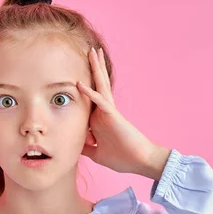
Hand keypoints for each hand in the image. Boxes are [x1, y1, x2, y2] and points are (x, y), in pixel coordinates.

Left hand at [76, 47, 168, 178]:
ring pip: (100, 86)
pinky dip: (90, 93)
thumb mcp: (97, 153)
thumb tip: (72, 146)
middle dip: (94, 69)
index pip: (88, 101)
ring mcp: (109, 112)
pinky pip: (100, 102)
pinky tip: (81, 84)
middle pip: (97, 86)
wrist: (140, 161)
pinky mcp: (113, 116)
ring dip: (96, 69)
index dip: (82, 89)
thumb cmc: (122, 158)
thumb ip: (85, 147)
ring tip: (93, 52)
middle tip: (90, 52)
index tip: (72, 77)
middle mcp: (104, 112)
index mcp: (99, 120)